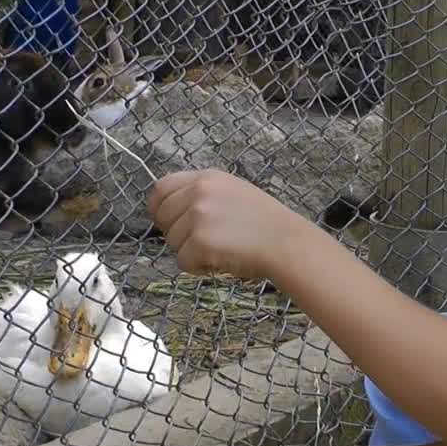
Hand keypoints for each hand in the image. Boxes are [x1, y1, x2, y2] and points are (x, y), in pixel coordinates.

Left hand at [147, 169, 309, 278]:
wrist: (286, 243)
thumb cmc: (265, 223)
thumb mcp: (233, 192)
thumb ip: (203, 195)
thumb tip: (174, 210)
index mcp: (206, 178)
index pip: (162, 188)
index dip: (160, 208)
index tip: (170, 223)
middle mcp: (198, 192)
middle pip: (162, 217)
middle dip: (177, 234)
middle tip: (204, 243)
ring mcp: (197, 216)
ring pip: (172, 242)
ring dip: (190, 252)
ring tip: (220, 250)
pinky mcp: (199, 241)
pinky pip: (182, 261)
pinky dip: (198, 268)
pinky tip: (221, 261)